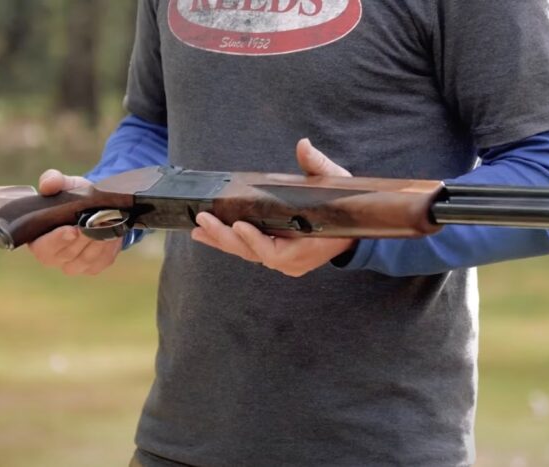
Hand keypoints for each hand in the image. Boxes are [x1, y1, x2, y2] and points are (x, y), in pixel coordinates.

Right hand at [27, 169, 120, 275]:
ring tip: (107, 223)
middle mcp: (54, 257)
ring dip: (98, 241)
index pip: (43, 247)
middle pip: (68, 254)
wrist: (95, 207)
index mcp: (38, 239)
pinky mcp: (92, 267)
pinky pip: (102, 260)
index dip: (57, 240)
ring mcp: (74, 265)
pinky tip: (112, 233)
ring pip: (86, 258)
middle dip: (84, 237)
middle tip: (96, 221)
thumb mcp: (64, 185)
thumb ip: (53, 181)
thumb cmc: (72, 198)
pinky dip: (108, 246)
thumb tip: (48, 184)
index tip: (72, 230)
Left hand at [191, 139, 355, 277]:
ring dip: (220, 240)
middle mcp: (290, 261)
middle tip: (204, 220)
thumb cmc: (342, 209)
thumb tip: (303, 145)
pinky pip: (248, 252)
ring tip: (198, 229)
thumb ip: (317, 166)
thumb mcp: (334, 184)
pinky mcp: (275, 259)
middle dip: (225, 237)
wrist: (351, 235)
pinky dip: (229, 242)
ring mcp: (282, 263)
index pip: (272, 251)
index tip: (238, 225)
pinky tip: (209, 234)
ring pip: (245, 253)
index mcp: (305, 249)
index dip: (254, 240)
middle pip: (251, 252)